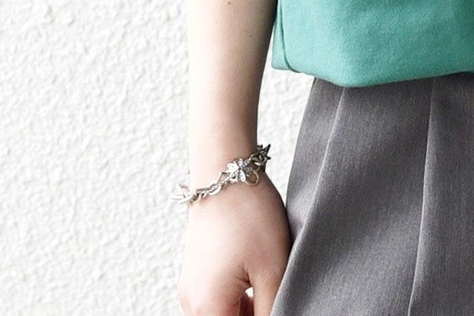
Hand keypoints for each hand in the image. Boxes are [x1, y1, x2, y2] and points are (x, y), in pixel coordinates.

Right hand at [176, 174, 291, 314]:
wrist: (225, 171)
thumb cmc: (249, 215)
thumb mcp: (273, 268)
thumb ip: (274, 309)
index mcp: (208, 309)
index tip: (281, 303)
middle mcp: (192, 305)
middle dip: (256, 315)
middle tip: (278, 291)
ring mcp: (192, 289)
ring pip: (225, 315)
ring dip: (249, 311)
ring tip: (271, 283)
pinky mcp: (197, 274)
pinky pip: (218, 301)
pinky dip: (239, 299)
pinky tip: (259, 278)